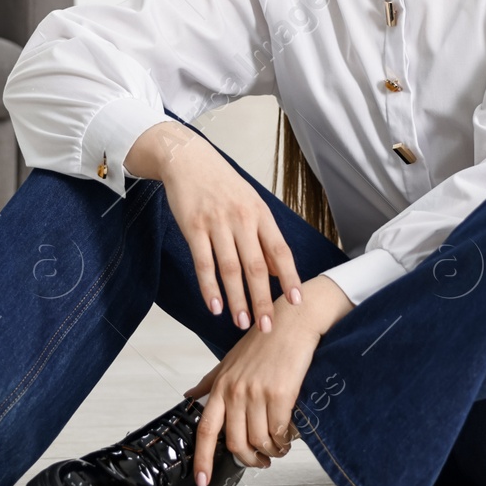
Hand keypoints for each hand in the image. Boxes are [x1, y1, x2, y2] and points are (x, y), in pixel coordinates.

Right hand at [126, 120, 302, 332]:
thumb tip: (279, 272)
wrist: (188, 158)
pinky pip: (203, 263)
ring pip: (230, 269)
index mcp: (260, 213)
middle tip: (267, 327)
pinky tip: (214, 306)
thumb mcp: (251, 204)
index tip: (296, 302)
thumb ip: (264, 237)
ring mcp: (216, 223)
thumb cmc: (223, 184)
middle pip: (256, 266)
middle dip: (263, 300)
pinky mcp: (193, 227)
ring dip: (237, 300)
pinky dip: (209, 287)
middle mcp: (241, 219)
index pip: (280, 251)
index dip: (290, 278)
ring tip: (242, 322)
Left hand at [185, 274, 355, 485]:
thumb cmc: (262, 341)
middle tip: (260, 462)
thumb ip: (209, 382)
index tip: (202, 481)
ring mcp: (257, 393)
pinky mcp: (281, 394)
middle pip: (236, 443)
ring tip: (278, 449)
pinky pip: (279, 431)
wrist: (292, 322)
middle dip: (249, 460)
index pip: (205, 430)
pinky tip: (288, 437)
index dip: (202, 459)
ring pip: (259, 440)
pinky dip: (284, 441)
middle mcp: (236, 392)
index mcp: (221, 387)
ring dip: (271, 452)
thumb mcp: (229, 361)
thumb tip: (189, 396)